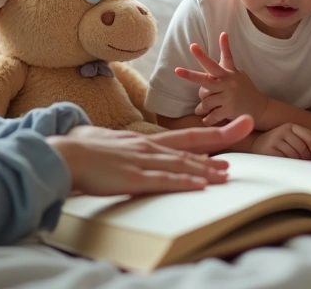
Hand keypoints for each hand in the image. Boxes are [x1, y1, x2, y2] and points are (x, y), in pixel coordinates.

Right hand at [47, 115, 254, 195]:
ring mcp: (142, 161)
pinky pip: (162, 181)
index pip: (187, 136)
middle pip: (192, 145)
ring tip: (227, 171)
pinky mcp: (132, 178)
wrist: (63, 154)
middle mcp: (150, 148)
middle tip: (247, 127)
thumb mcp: (112, 143)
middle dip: (222, 139)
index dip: (214, 132)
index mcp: (147, 141)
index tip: (238, 125)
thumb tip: (133, 148)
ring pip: (182, 164)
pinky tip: (199, 185)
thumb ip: (128, 147)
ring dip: (207, 168)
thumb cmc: (83, 150)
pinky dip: (183, 182)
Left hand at [175, 32, 269, 126]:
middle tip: (177, 71)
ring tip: (207, 108)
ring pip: (204, 102)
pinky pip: (211, 116)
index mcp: (229, 73)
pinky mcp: (229, 110)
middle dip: (190, 75)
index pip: (223, 57)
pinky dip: (207, 119)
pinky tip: (207, 119)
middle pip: (205, 79)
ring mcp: (228, 97)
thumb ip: (226, 59)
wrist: (261, 109)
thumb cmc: (245, 90)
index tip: (196, 45)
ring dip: (203, 108)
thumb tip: (222, 34)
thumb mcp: (237, 72)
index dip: (218, 48)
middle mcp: (228, 83)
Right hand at [251, 123, 310, 160]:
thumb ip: (304, 143)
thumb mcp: (290, 138)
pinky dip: (290, 165)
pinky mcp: (269, 149)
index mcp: (291, 126)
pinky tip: (289, 166)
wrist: (255, 145)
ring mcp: (275, 139)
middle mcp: (283, 130)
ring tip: (297, 166)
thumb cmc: (278, 144)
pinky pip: (285, 160)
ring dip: (299, 163)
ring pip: (295, 155)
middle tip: (308, 165)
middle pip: (303, 147)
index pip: (310, 137)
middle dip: (308, 159)